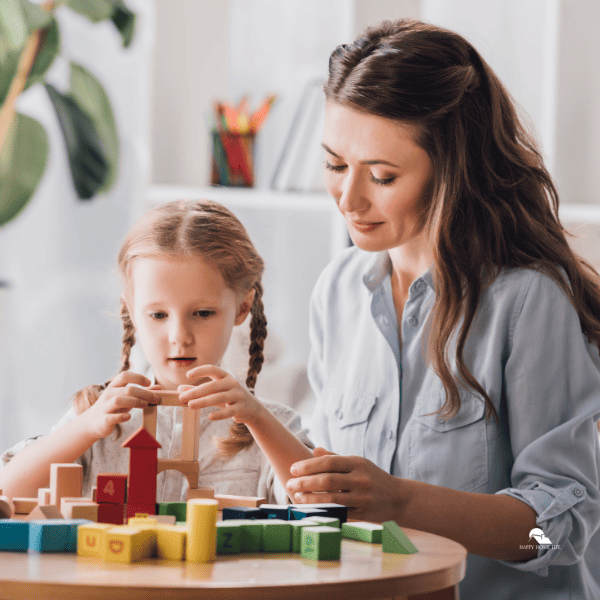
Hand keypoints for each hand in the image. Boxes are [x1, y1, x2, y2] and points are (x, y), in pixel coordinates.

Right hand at [83, 372, 158, 439]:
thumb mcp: (127, 397)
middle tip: (155, 398)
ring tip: (145, 405)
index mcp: (114, 386)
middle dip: (144, 393)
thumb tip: (159, 387)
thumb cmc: (114, 407)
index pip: (124, 375)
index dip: (138, 377)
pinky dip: (121, 417)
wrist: (93, 422)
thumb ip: (142, 392)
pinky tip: (129, 417)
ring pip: (118, 401)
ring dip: (135, 402)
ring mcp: (104, 407)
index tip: (149, 383)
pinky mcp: (103, 420)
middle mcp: (108, 394)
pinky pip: (111, 417)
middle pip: (127, 389)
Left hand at [179, 365, 267, 425]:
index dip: (200, 370)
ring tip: (190, 405)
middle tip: (182, 397)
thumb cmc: (229, 398)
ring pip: (219, 397)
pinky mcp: (241, 408)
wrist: (252, 408)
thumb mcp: (215, 392)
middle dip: (196, 391)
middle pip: (213, 385)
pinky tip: (210, 417)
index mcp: (226, 376)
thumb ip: (199, 390)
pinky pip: (229, 411)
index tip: (188, 375)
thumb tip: (180, 389)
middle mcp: (232, 383)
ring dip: (203, 401)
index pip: (213, 369)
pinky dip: (220, 414)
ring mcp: (238, 395)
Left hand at [286, 447, 400, 521]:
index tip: (293, 469)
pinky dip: (323, 511)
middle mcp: (360, 479)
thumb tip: (314, 450)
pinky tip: (311, 509)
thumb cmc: (373, 477)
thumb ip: (336, 457)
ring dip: (311, 498)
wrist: (399, 498)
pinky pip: (339, 513)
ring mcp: (362, 497)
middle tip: (289, 483)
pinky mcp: (363, 514)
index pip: (328, 462)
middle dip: (305, 482)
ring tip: (296, 496)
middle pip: (327, 480)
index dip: (308, 466)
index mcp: (357, 463)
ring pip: (332, 498)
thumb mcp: (358, 463)